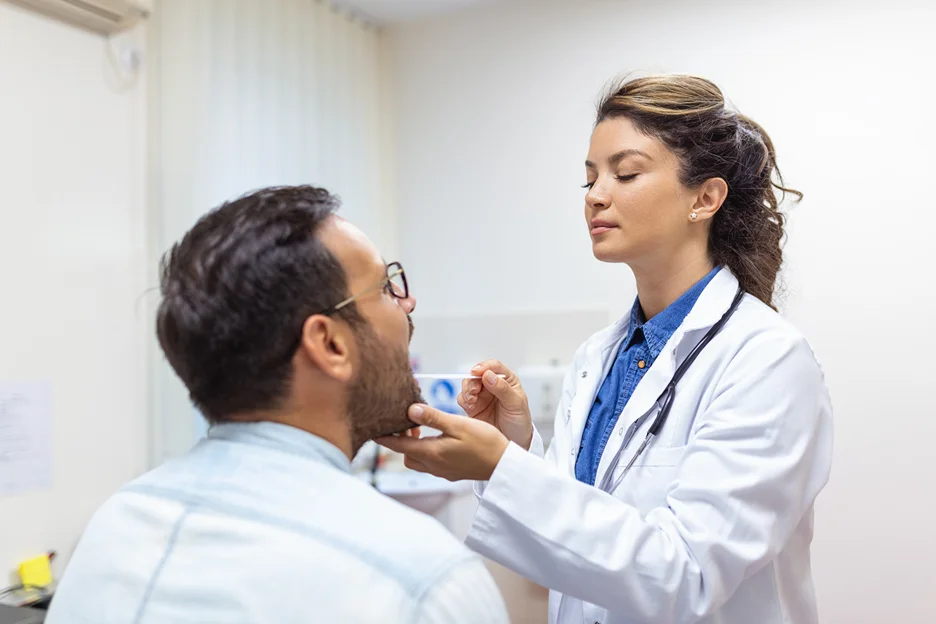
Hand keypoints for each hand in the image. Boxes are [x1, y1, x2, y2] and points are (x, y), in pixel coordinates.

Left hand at [376, 404, 508, 481]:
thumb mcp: (458, 424)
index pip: (399, 446)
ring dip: (415, 448)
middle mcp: (434, 465)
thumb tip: (410, 410)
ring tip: (423, 431)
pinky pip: (431, 464)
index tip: (375, 429)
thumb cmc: (485, 443)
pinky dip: (427, 453)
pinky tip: (439, 441)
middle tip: (407, 425)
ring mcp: (443, 471)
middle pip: (406, 455)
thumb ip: (433, 418)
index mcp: (431, 453)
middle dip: (401, 442)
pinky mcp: (452, 473)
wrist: (505, 465)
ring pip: (418, 461)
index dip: (385, 437)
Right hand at [458, 360, 532, 449]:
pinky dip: (463, 400)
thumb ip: (502, 389)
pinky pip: (463, 398)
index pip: (494, 366)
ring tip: (472, 400)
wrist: (514, 442)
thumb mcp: (516, 404)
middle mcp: (492, 385)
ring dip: (467, 390)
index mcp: (506, 380)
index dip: (485, 367)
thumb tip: (488, 374)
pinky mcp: (473, 407)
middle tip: (474, 390)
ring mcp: (482, 396)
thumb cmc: (519, 421)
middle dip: (473, 380)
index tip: (478, 372)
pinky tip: (470, 407)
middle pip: (477, 374)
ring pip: (468, 385)